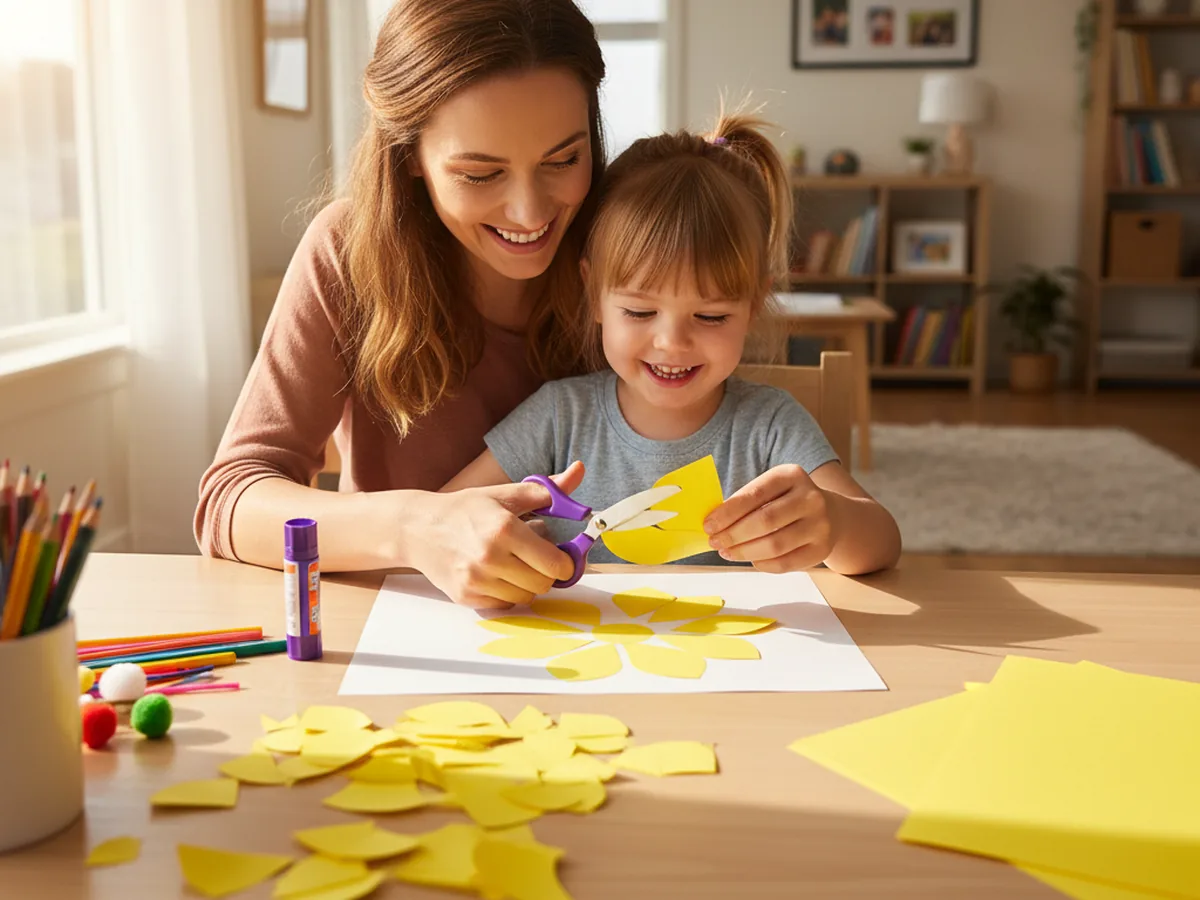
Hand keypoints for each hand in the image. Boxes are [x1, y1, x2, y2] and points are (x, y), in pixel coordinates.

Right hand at [413, 462, 585, 608]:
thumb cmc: (465, 509)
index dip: (565, 563)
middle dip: (546, 573)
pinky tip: (496, 575)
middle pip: (543, 584)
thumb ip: (548, 490)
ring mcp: (476, 580)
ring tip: (514, 565)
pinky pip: (505, 605)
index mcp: (505, 528)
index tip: (561, 557)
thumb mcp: (505, 494)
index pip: (554, 564)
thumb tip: (579, 471)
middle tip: (535, 559)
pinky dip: (507, 593)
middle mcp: (490, 557)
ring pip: (526, 598)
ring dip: (527, 584)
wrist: (417, 528)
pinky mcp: (465, 597)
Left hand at [703, 464, 838, 572]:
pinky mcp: (822, 549)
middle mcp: (810, 498)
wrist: (831, 515)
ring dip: (744, 552)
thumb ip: (746, 501)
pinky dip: (763, 564)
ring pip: (775, 545)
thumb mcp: (771, 489)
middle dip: (734, 534)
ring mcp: (820, 525)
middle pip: (765, 521)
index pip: (755, 494)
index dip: (728, 512)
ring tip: (727, 552)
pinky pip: (786, 563)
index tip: (709, 525)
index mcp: (791, 475)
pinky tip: (750, 559)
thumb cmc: (787, 502)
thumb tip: (714, 524)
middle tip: (715, 542)